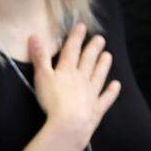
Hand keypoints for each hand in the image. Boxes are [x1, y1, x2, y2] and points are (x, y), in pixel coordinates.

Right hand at [29, 23, 120, 143]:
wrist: (69, 124)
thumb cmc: (52, 100)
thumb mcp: (41, 77)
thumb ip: (40, 57)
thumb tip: (35, 36)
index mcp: (67, 70)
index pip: (72, 50)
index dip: (76, 38)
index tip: (82, 26)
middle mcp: (81, 79)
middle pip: (88, 61)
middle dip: (93, 49)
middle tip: (100, 39)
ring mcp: (91, 94)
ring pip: (98, 76)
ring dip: (103, 65)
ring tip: (108, 55)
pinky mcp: (96, 109)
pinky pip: (105, 98)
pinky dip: (111, 92)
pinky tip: (116, 85)